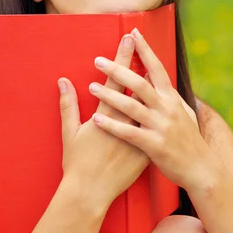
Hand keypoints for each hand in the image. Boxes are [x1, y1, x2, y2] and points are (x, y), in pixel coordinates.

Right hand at [57, 33, 148, 205]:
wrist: (90, 193)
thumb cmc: (77, 163)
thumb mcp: (70, 133)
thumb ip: (68, 105)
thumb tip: (63, 81)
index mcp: (105, 115)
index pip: (115, 79)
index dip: (121, 57)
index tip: (127, 39)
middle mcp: (124, 121)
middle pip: (136, 86)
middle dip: (138, 61)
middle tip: (142, 42)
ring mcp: (137, 135)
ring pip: (150, 106)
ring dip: (154, 86)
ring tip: (160, 69)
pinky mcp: (146, 149)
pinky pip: (157, 130)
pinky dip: (161, 118)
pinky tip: (169, 105)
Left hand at [88, 28, 215, 191]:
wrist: (201, 168)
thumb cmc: (190, 140)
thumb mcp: (185, 113)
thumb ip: (172, 98)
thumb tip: (163, 83)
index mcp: (172, 98)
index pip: (157, 68)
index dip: (145, 49)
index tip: (133, 33)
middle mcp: (167, 108)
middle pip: (139, 83)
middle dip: (118, 69)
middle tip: (98, 60)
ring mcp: (161, 126)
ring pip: (131, 106)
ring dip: (109, 95)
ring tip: (91, 86)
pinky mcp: (154, 145)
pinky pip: (129, 133)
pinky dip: (112, 126)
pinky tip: (96, 119)